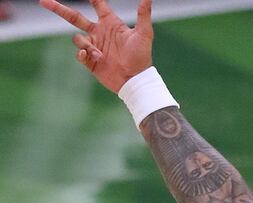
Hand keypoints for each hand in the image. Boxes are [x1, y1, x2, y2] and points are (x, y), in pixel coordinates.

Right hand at [39, 0, 153, 92]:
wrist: (135, 80)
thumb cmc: (141, 57)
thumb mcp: (144, 34)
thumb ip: (143, 15)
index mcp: (111, 23)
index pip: (97, 4)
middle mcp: (99, 33)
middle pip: (74, 17)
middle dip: (59, 8)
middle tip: (44, 1)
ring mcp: (93, 46)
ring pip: (77, 38)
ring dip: (86, 44)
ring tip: (100, 54)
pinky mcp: (89, 60)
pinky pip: (78, 53)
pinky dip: (83, 54)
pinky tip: (93, 57)